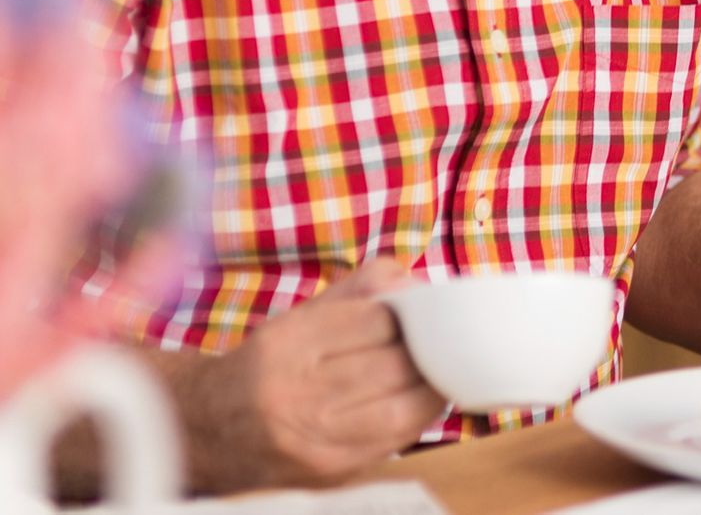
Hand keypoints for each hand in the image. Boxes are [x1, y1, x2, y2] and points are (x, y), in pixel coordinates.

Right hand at [172, 258, 446, 491]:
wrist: (208, 429)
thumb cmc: (272, 362)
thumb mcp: (305, 313)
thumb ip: (364, 286)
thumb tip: (417, 283)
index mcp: (288, 343)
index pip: (378, 321)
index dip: (408, 316)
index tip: (417, 314)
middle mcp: (294, 393)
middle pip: (394, 366)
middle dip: (425, 352)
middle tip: (439, 343)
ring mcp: (311, 438)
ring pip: (402, 408)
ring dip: (430, 388)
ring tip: (436, 372)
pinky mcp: (328, 470)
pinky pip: (394, 441)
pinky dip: (418, 418)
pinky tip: (418, 402)